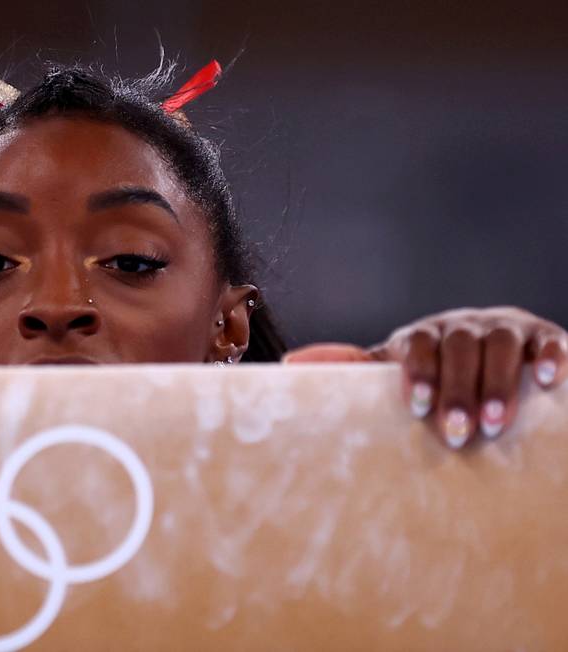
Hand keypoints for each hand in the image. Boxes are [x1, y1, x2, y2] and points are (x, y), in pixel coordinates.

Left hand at [283, 306, 567, 448]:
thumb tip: (289, 363)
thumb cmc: (434, 369)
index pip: (418, 344)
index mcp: (424, 335)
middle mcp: (462, 325)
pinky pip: (549, 340)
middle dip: (458, 389)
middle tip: (457, 433)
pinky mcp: (543, 336)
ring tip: (496, 424)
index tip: (417, 407)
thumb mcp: (395, 365)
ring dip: (499, 383)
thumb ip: (352, 365)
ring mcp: (505, 327)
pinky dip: (550, 357)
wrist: (492, 348)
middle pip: (459, 346)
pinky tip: (549, 381)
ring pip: (501, 346)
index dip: (418, 372)